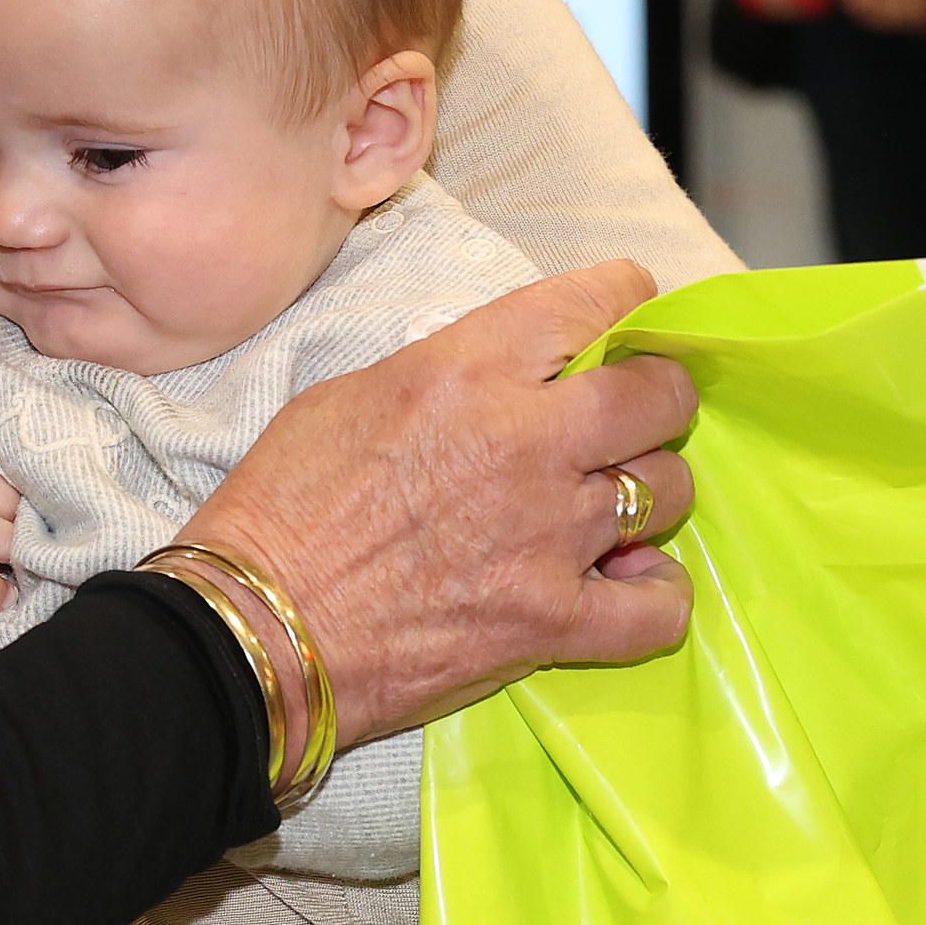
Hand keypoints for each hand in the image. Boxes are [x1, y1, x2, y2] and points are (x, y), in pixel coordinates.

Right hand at [175, 260, 695, 751]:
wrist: (257, 624)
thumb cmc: (283, 504)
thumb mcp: (350, 395)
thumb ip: (448, 375)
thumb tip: (508, 380)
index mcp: (466, 370)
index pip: (593, 304)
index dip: (625, 300)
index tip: (626, 312)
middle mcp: (525, 443)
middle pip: (658, 397)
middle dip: (657, 396)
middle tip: (632, 414)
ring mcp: (549, 537)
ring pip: (668, 492)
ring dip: (647, 493)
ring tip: (608, 506)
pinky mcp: (554, 622)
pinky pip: (660, 606)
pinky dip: (654, 593)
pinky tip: (624, 582)